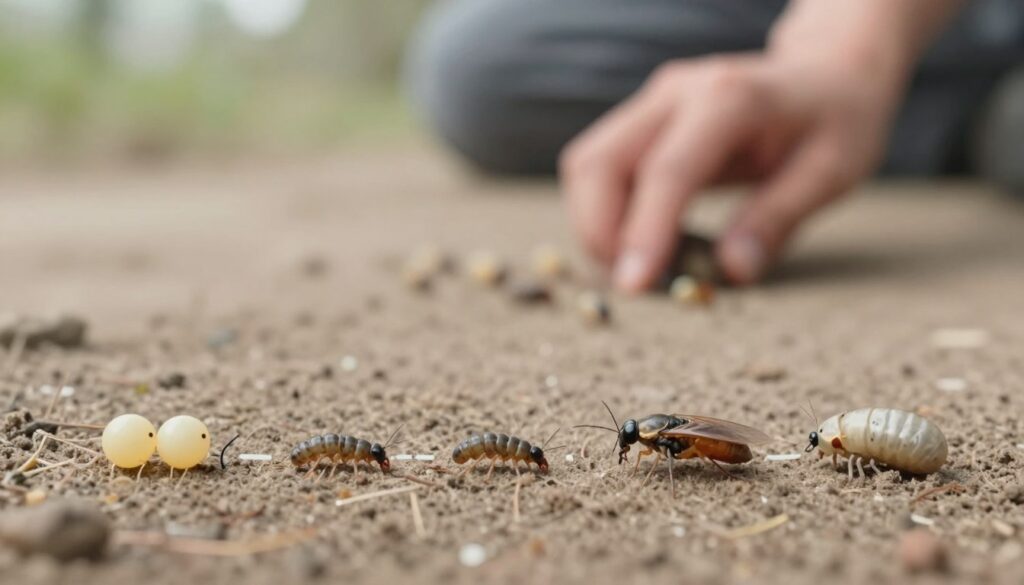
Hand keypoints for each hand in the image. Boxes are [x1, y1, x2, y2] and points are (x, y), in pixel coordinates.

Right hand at [560, 49, 904, 289]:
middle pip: (600, 162)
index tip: (633, 287)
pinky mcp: (642, 119)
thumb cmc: (835, 121)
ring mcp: (653, 102)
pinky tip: (641, 241)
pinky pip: (600, 167)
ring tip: (638, 267)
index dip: (643, 232)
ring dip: (595, 225)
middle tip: (633, 285)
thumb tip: (730, 272)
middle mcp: (677, 92)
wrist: (827, 72)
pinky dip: (605, 212)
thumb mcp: (832, 172)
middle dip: (599, 232)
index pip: (667, 170)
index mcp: (731, 99)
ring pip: (587, 165)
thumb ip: (777, 219)